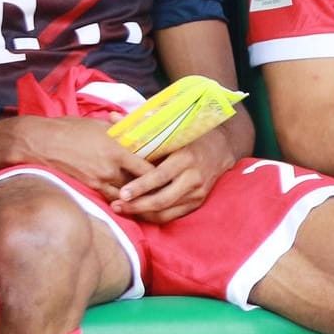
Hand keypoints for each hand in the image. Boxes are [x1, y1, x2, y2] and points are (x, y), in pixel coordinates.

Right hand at [13, 116, 153, 198]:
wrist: (39, 142)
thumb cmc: (70, 129)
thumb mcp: (101, 126)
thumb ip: (123, 133)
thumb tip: (140, 132)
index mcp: (118, 150)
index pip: (149, 169)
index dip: (162, 174)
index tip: (171, 175)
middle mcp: (111, 169)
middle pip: (141, 185)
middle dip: (153, 189)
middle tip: (166, 191)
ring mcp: (98, 181)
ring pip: (127, 196)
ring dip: (138, 199)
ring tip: (152, 201)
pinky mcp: (88, 188)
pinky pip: (110, 199)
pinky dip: (121, 202)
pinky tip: (130, 203)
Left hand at [113, 130, 236, 222]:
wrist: (220, 148)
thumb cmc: (189, 137)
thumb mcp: (170, 129)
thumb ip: (141, 126)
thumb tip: (112, 116)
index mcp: (186, 158)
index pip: (160, 176)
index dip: (140, 186)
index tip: (122, 192)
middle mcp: (194, 177)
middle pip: (163, 198)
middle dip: (138, 205)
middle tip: (117, 205)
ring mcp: (198, 192)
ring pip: (167, 210)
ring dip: (143, 213)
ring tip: (123, 209)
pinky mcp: (198, 201)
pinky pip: (174, 215)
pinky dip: (155, 216)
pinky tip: (140, 212)